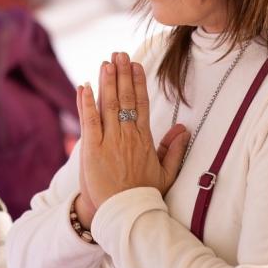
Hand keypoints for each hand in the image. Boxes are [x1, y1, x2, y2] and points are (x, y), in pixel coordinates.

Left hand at [77, 51, 189, 210]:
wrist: (124, 214)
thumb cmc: (144, 194)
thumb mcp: (166, 173)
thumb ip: (174, 149)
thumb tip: (183, 128)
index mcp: (144, 139)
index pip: (141, 103)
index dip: (137, 82)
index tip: (135, 65)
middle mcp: (127, 135)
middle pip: (124, 98)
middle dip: (121, 74)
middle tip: (119, 54)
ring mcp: (109, 141)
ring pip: (108, 105)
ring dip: (106, 82)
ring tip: (106, 62)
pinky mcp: (92, 149)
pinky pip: (89, 121)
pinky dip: (86, 102)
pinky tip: (84, 86)